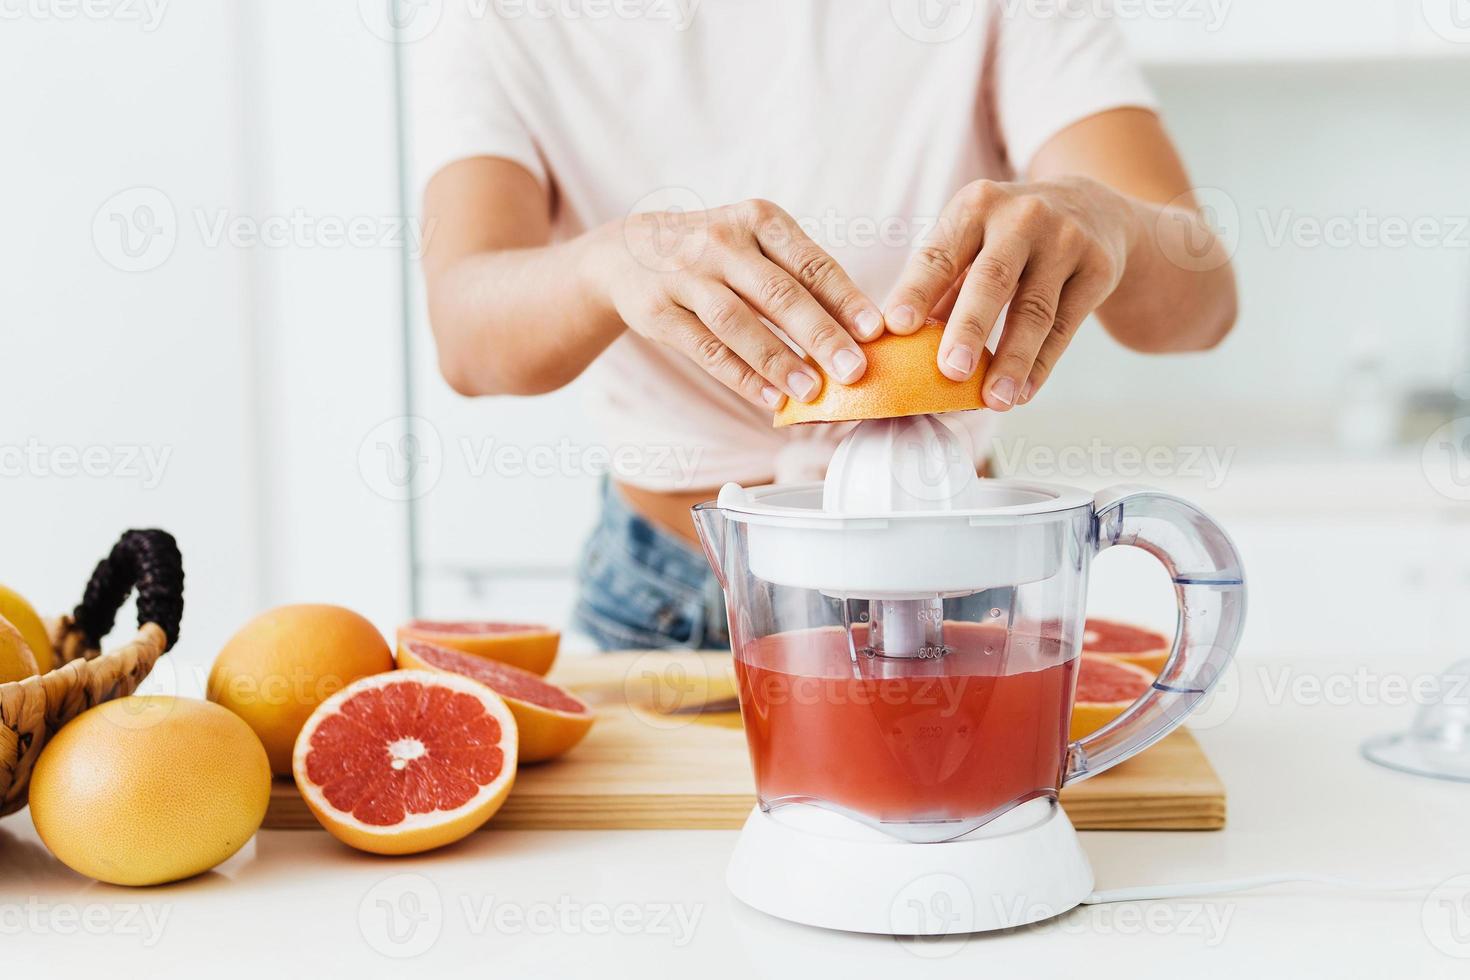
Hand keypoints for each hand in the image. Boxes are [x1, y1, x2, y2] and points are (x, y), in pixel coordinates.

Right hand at [590, 199, 883, 409]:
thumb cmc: (714, 253)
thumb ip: (798, 277)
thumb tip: (857, 332)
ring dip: (778, 360)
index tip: (874, 331)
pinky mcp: (658, 311)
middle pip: (779, 293)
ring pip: (738, 323)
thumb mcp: (754, 243)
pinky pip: (706, 349)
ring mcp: (685, 276)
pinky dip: (741, 376)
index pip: (810, 262)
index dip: (845, 298)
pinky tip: (771, 398)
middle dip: (821, 335)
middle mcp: (722, 242)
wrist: (627, 252)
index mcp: (758, 220)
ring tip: (813, 392)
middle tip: (854, 371)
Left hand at [884, 177, 1136, 410]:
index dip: (917, 291)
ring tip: (993, 401)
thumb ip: (942, 290)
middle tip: (951, 372)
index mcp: (975, 206)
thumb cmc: (1008, 238)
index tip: (897, 328)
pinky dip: (1042, 365)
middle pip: (992, 279)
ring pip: (1035, 310)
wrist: (1092, 209)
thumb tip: (903, 351)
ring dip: (1012, 360)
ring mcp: (1065, 239)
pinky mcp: (1098, 267)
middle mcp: (1022, 216)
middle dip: (969, 328)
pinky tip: (1023, 394)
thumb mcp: (974, 243)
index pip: (940, 254)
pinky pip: (1065, 326)